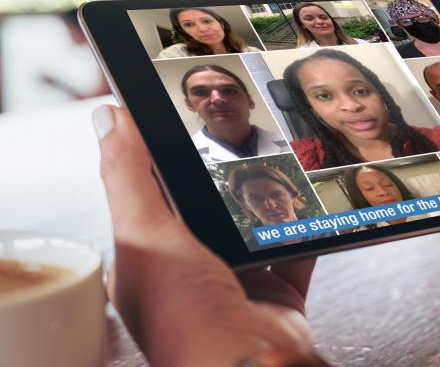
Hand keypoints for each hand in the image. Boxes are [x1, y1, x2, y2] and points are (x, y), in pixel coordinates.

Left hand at [93, 105, 326, 366]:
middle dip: (222, 183)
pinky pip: (295, 251)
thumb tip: (110, 120)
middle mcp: (192, 274)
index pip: (151, 199)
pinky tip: (306, 208)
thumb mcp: (145, 233)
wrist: (249, 363)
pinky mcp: (278, 292)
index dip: (162, 163)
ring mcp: (238, 283)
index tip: (179, 127)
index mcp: (149, 262)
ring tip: (274, 171)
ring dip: (267, 204)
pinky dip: (303, 231)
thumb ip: (127, 175)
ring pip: (253, 229)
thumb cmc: (185, 318)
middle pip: (208, 211)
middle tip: (235, 146)